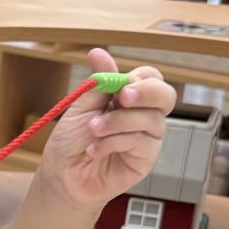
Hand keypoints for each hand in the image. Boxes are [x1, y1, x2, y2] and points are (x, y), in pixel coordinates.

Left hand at [36, 48, 176, 216]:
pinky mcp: (145, 160)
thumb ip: (98, 83)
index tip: (123, 83)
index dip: (143, 78)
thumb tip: (98, 52)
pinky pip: (141, 143)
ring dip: (119, 122)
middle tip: (123, 97)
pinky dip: (115, 142)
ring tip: (93, 130)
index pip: (151, 78)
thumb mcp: (81, 107)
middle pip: (166, 96)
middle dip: (147, 93)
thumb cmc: (71, 141)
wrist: (62, 176)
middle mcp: (143, 115)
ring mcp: (147, 138)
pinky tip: (95, 149)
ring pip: (151, 120)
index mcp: (128, 98)